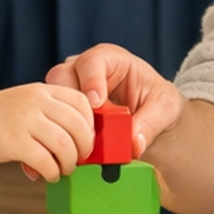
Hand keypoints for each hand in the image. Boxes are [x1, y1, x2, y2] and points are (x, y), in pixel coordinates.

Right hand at [0, 84, 93, 179]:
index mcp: (41, 90)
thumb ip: (50, 110)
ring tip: (64, 169)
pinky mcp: (14, 142)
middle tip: (79, 158)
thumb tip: (82, 137)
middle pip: (78, 125)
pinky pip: (46, 161)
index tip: (86, 138)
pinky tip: (48, 175)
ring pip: (65, 145)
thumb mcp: (25, 101)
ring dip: (69, 163)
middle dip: (84, 147)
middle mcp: (35, 101)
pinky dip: (52, 172)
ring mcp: (25, 120)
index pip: (81, 102)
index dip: (90, 123)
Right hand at [45, 44, 182, 154]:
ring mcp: (69, 89)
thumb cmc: (156, 103)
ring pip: (50, 98)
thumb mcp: (163, 110)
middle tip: (86, 128)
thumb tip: (134, 144)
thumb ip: (150, 125)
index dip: (91, 81)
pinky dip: (54, 136)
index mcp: (110, 59)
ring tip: (78, 144)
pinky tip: (64, 153)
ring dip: (60, 122)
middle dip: (70, 103)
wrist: (150, 117)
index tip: (96, 103)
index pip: (92, 62)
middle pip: (62, 76)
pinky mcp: (63, 109)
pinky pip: (50, 119)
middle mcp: (84, 70)